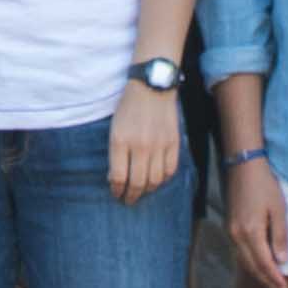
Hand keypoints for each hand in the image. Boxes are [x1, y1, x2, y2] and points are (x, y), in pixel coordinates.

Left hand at [108, 77, 184, 202]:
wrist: (151, 86)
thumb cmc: (128, 107)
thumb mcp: (114, 128)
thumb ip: (115, 153)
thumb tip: (116, 178)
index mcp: (120, 141)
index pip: (118, 177)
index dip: (117, 190)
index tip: (116, 193)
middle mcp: (140, 145)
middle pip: (137, 183)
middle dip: (131, 196)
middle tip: (128, 200)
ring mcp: (158, 145)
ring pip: (154, 180)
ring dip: (147, 190)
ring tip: (142, 192)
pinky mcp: (173, 142)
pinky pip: (170, 170)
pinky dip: (163, 179)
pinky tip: (157, 179)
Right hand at [224, 154, 287, 287]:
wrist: (244, 166)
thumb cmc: (265, 185)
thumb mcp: (278, 209)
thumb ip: (280, 236)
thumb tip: (282, 260)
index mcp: (250, 232)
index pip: (264, 263)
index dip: (274, 278)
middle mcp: (237, 235)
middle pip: (251, 266)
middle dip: (266, 280)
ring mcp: (231, 231)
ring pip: (243, 261)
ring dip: (257, 273)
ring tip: (270, 283)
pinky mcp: (230, 226)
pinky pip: (239, 252)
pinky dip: (249, 262)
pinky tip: (257, 265)